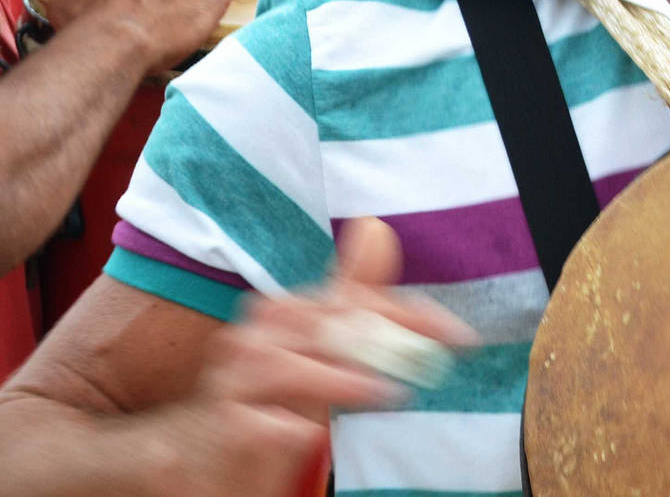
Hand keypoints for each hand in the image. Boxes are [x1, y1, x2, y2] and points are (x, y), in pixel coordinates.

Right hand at [150, 219, 474, 494]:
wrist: (201, 453)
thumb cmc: (275, 396)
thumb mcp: (322, 348)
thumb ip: (352, 296)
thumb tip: (376, 226)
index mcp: (286, 310)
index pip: (357, 301)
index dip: (410, 317)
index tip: (458, 337)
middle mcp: (256, 334)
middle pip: (330, 328)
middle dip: (385, 345)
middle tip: (428, 364)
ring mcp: (233, 379)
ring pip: (291, 367)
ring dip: (340, 381)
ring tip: (381, 393)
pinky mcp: (221, 425)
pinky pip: (257, 422)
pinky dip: (286, 427)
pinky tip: (309, 433)